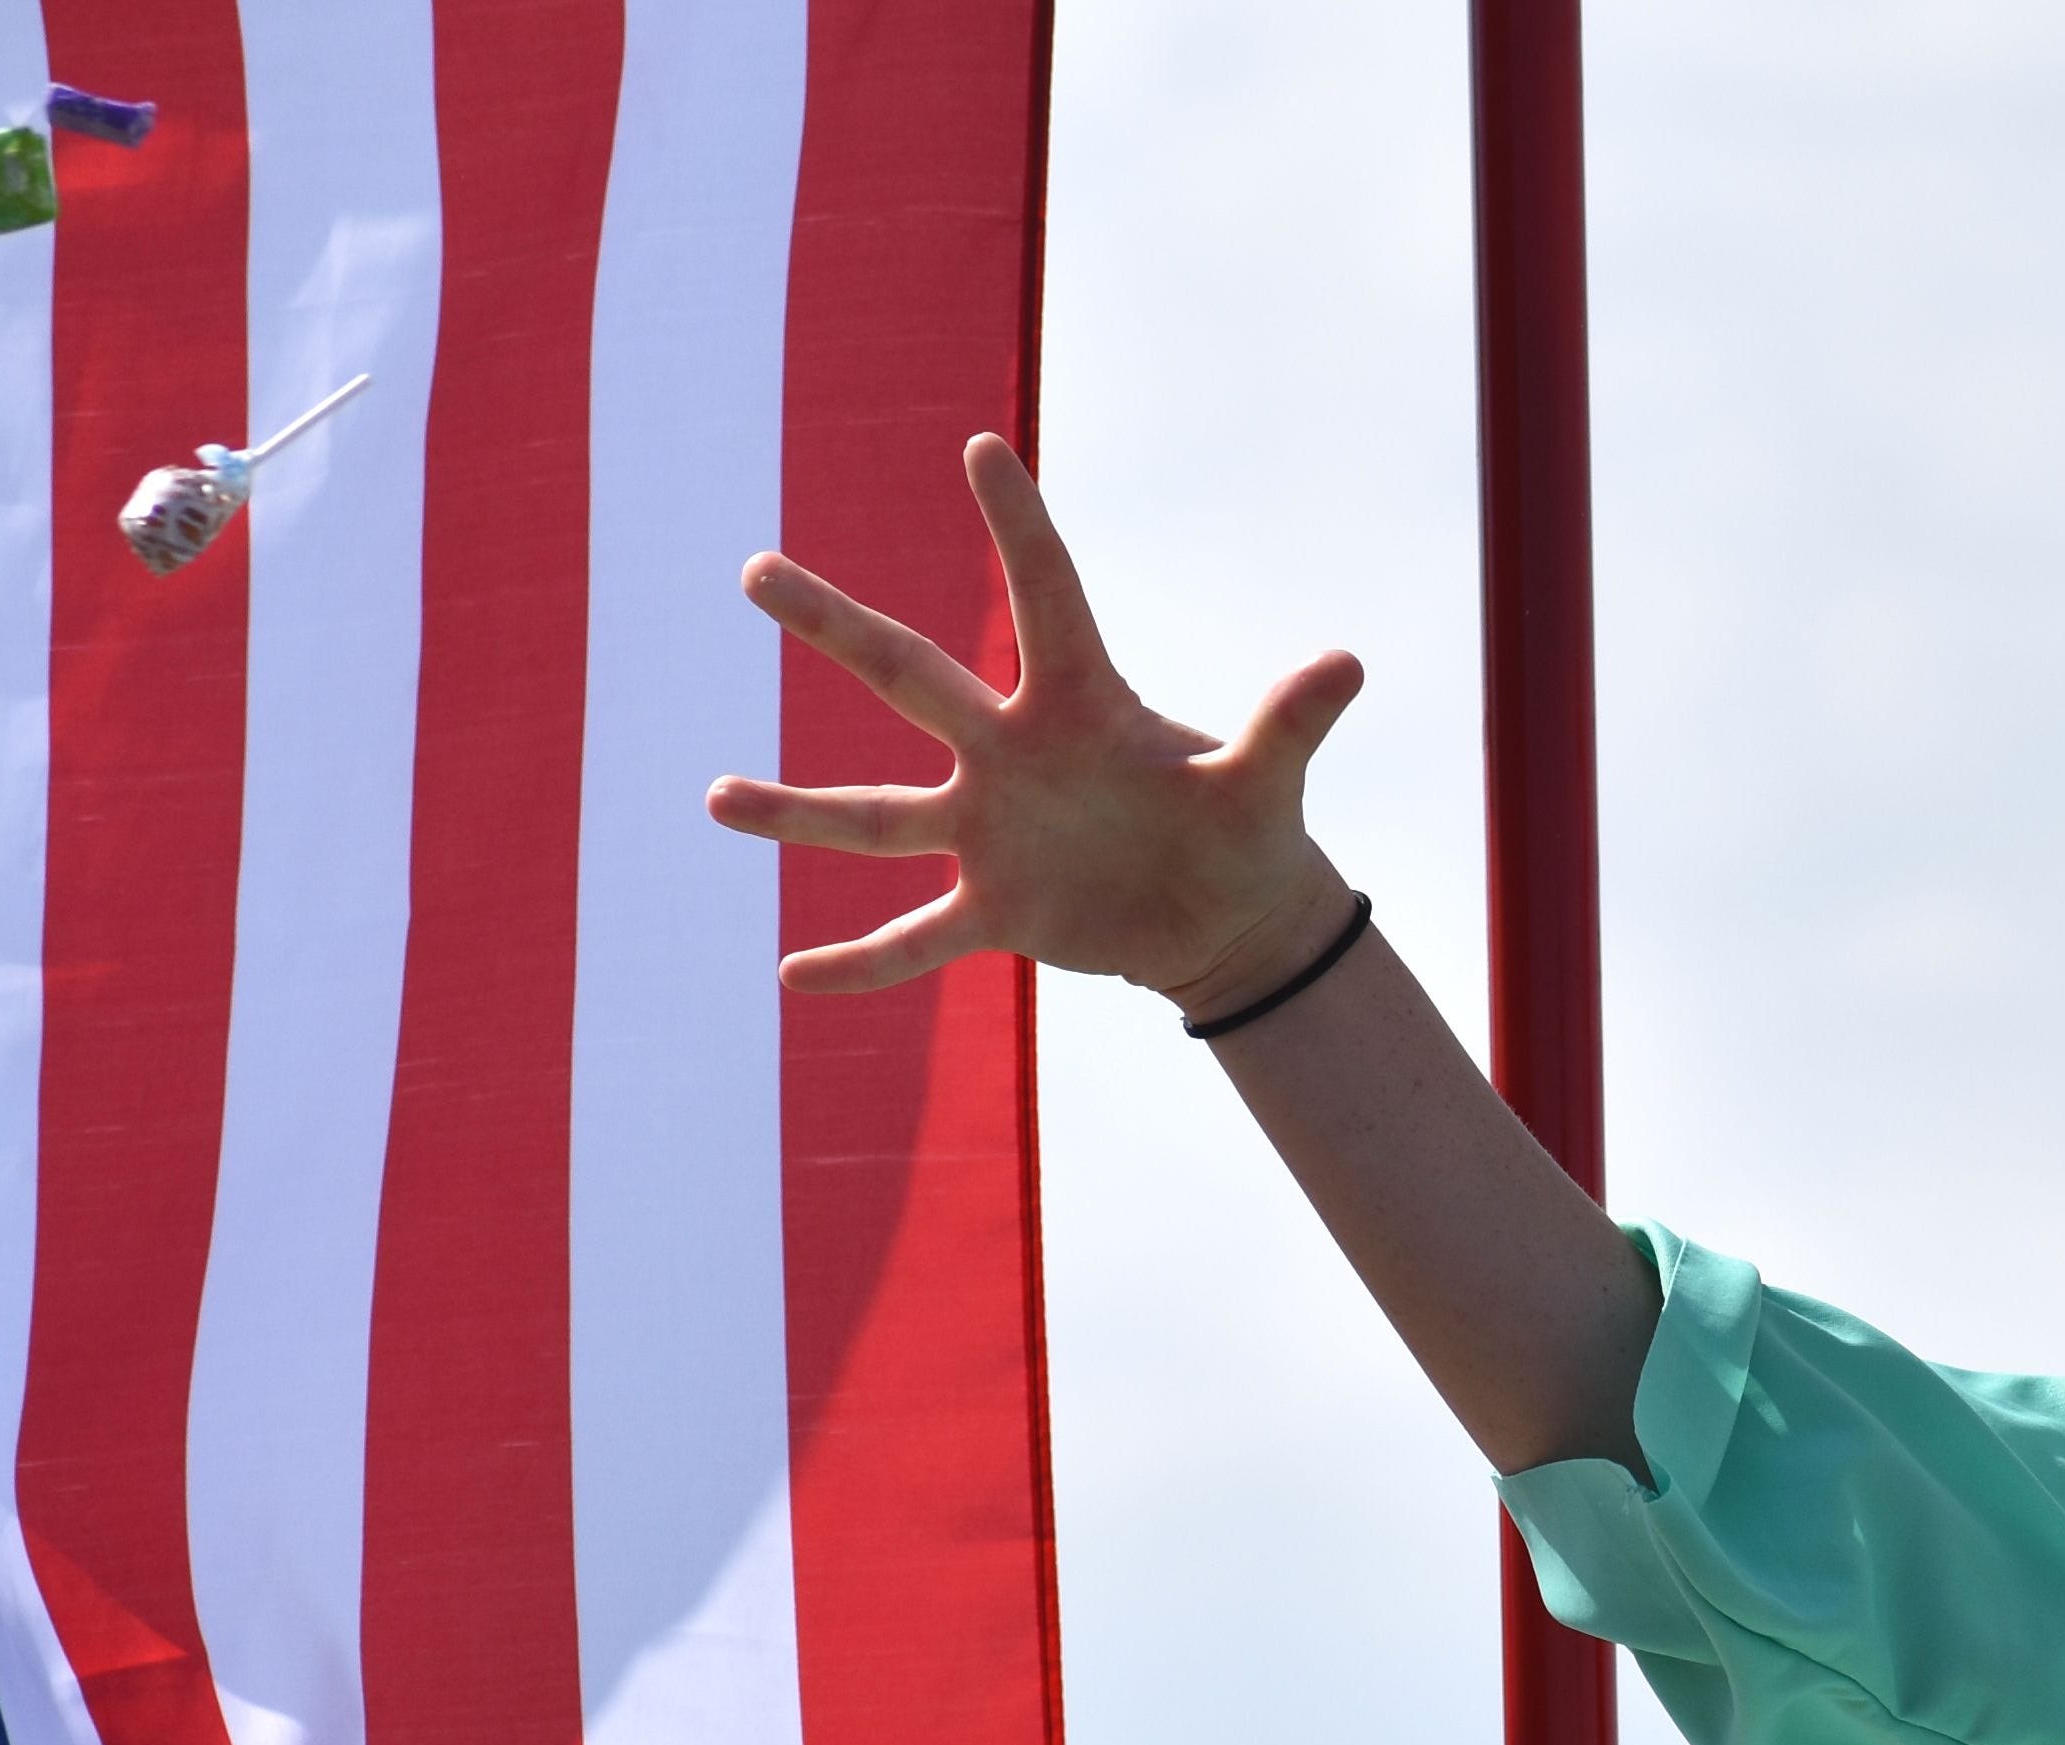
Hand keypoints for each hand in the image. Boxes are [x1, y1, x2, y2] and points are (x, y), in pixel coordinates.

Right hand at [705, 432, 1367, 1009]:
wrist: (1226, 916)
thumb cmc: (1243, 829)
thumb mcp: (1266, 782)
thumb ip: (1289, 724)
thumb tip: (1348, 663)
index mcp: (1078, 705)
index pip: (1045, 597)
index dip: (1019, 527)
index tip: (983, 444)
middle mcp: (1012, 755)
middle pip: (908, 677)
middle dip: (834, 626)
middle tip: (756, 568)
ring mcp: (991, 833)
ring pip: (877, 820)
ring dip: (798, 815)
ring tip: (715, 798)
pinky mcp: (994, 911)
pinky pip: (912, 938)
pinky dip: (858, 963)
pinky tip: (792, 979)